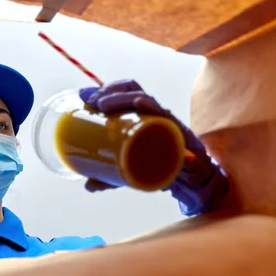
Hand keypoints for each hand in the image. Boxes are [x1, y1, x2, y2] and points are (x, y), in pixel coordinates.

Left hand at [78, 79, 228, 215]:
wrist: (191, 178)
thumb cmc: (159, 165)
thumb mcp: (129, 171)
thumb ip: (108, 178)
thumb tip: (88, 185)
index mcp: (142, 115)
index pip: (124, 91)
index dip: (105, 90)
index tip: (84, 96)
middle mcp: (154, 113)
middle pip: (132, 90)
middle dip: (110, 91)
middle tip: (92, 102)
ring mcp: (166, 120)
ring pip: (145, 99)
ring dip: (122, 97)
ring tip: (103, 104)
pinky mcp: (178, 132)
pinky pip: (167, 116)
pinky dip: (152, 108)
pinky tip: (139, 103)